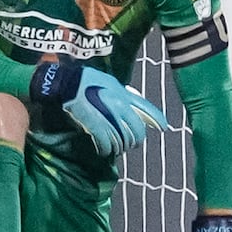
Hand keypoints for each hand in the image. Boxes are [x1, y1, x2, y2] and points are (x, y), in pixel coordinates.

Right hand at [29, 58, 165, 156]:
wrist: (67, 83)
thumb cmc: (87, 80)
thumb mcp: (110, 82)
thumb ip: (122, 94)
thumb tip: (130, 102)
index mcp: (124, 94)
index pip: (147, 109)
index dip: (157, 120)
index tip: (164, 127)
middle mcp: (120, 107)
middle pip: (137, 131)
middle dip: (137, 139)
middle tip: (134, 143)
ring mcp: (108, 118)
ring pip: (123, 141)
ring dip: (121, 147)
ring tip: (118, 148)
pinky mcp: (95, 127)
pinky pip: (106, 144)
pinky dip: (106, 150)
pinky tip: (104, 151)